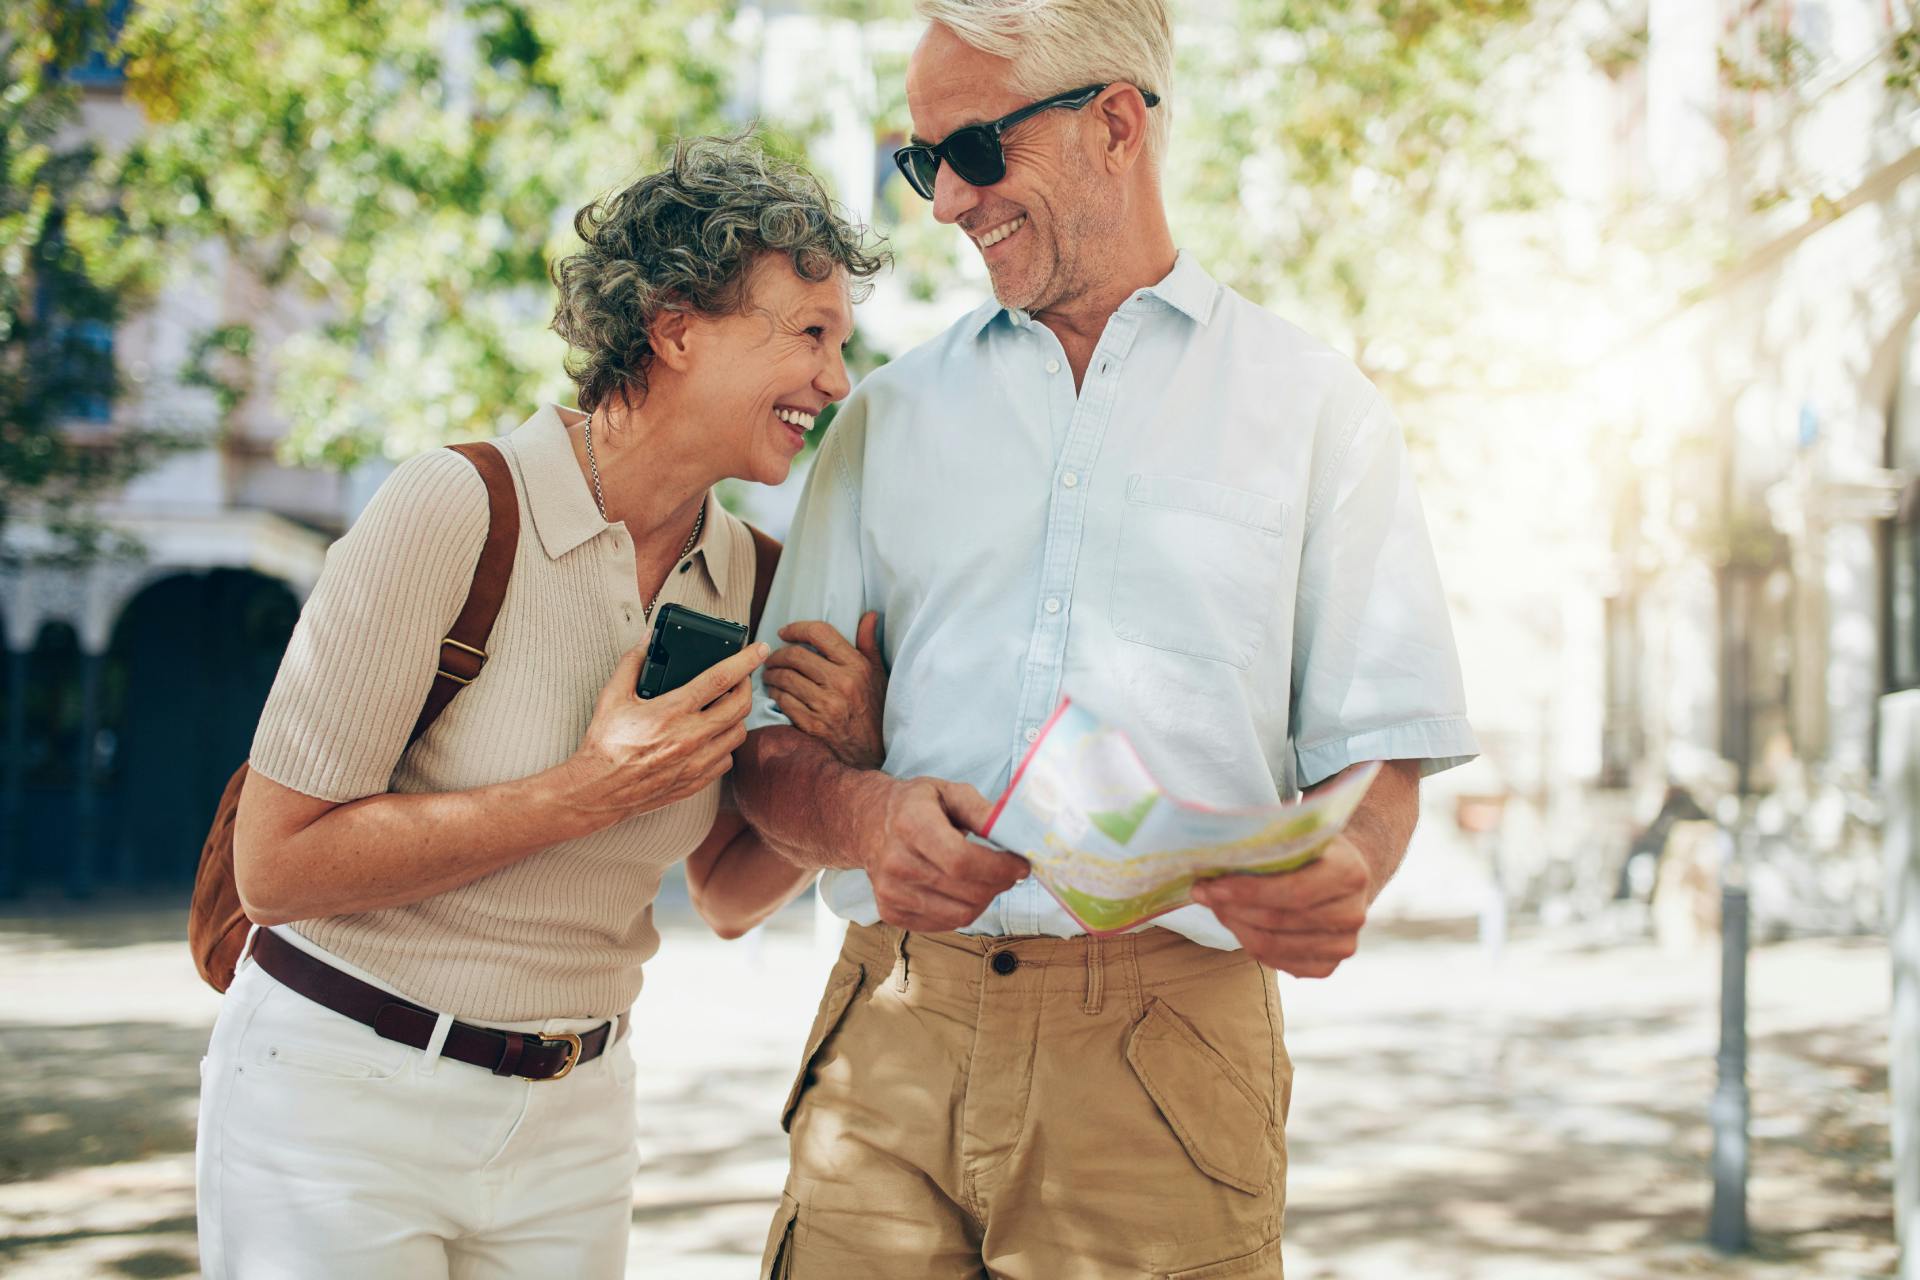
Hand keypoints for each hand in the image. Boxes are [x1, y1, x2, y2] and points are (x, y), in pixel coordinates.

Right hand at [565, 642, 770, 827]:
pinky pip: (727, 759)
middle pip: (740, 706)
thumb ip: (632, 663)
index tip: (759, 649)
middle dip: (747, 686)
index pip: (721, 679)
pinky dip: (726, 744)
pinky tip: (713, 736)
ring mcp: (697, 762)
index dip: (745, 661)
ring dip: (737, 716)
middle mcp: (690, 737)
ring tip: (727, 706)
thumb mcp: (612, 697)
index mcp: (672, 712)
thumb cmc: (605, 745)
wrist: (600, 790)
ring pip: (738, 733)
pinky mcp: (697, 781)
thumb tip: (647, 640)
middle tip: (741, 678)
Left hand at [765, 611, 887, 769]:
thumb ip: (869, 643)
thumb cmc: (875, 710)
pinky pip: (784, 701)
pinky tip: (776, 692)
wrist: (873, 753)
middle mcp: (841, 683)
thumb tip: (869, 616)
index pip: (820, 633)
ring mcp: (826, 705)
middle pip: (796, 655)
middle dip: (778, 654)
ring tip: (770, 674)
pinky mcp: (813, 724)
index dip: (797, 628)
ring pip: (786, 678)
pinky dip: (775, 694)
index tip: (785, 632)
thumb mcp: (878, 674)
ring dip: (772, 674)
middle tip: (772, 657)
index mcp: (856, 665)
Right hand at [856, 775, 1028, 931]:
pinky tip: (963, 890)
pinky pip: (944, 924)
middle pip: (966, 892)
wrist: (867, 824)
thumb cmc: (915, 806)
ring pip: (960, 915)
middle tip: (1009, 871)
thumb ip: (981, 811)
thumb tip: (1014, 834)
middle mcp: (895, 862)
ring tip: (987, 880)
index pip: (961, 861)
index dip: (999, 868)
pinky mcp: (889, 912)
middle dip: (999, 884)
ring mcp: (890, 892)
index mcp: (911, 824)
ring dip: (985, 900)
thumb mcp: (948, 791)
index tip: (1021, 865)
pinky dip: (963, 910)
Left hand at [1189, 837, 1372, 977]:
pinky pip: (1276, 963)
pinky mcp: (1328, 967)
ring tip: (1216, 906)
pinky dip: (1249, 942)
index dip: (1247, 891)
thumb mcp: (1296, 836)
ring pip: (1271, 946)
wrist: (1343, 877)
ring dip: (1235, 925)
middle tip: (1202, 893)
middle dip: (1232, 908)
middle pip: (1276, 921)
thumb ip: (1264, 847)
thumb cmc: (1311, 851)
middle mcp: (1353, 914)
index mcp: (1350, 873)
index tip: (1210, 884)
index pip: (1292, 891)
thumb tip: (1211, 860)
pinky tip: (1237, 923)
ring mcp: (1343, 945)